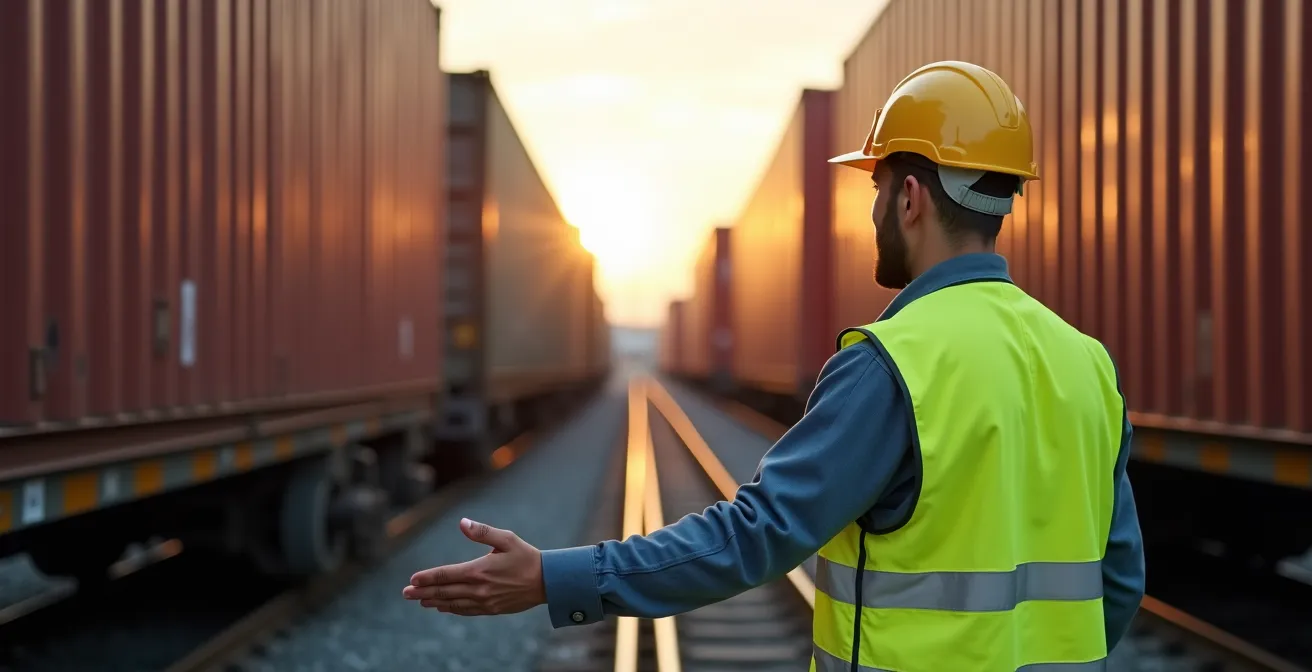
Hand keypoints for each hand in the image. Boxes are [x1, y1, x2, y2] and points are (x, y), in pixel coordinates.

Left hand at [402, 518, 545, 615]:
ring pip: (453, 603)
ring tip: (420, 601)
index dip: (428, 577)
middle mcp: (479, 588)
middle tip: (406, 593)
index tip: (413, 579)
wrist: (547, 581)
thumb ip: (483, 532)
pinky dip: (452, 609)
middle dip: (423, 592)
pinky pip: (466, 611)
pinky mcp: (492, 609)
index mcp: (480, 570)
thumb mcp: (506, 538)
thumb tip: (463, 523)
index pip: (447, 574)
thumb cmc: (526, 556)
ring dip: (434, 602)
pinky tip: (443, 607)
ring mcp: (485, 601)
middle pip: (445, 591)